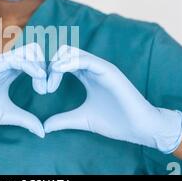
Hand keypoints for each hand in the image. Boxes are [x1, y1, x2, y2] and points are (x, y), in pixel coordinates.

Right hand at [0, 43, 46, 140]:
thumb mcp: (8, 115)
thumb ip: (26, 119)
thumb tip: (43, 131)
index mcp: (9, 71)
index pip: (34, 60)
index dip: (45, 72)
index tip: (48, 90)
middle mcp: (4, 63)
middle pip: (34, 51)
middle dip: (46, 66)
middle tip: (47, 88)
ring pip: (27, 51)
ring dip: (40, 66)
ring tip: (42, 88)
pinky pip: (15, 59)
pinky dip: (30, 66)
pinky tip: (38, 78)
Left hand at [44, 45, 181, 153]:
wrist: (139, 128)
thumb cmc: (115, 122)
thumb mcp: (82, 119)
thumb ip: (63, 120)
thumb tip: (44, 127)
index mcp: (87, 75)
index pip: (62, 62)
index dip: (49, 71)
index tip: (41, 89)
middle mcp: (93, 68)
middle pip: (64, 53)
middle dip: (49, 66)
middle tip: (43, 86)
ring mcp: (101, 67)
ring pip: (72, 52)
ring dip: (56, 64)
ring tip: (49, 84)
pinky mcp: (109, 70)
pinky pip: (86, 59)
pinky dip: (69, 63)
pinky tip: (58, 72)